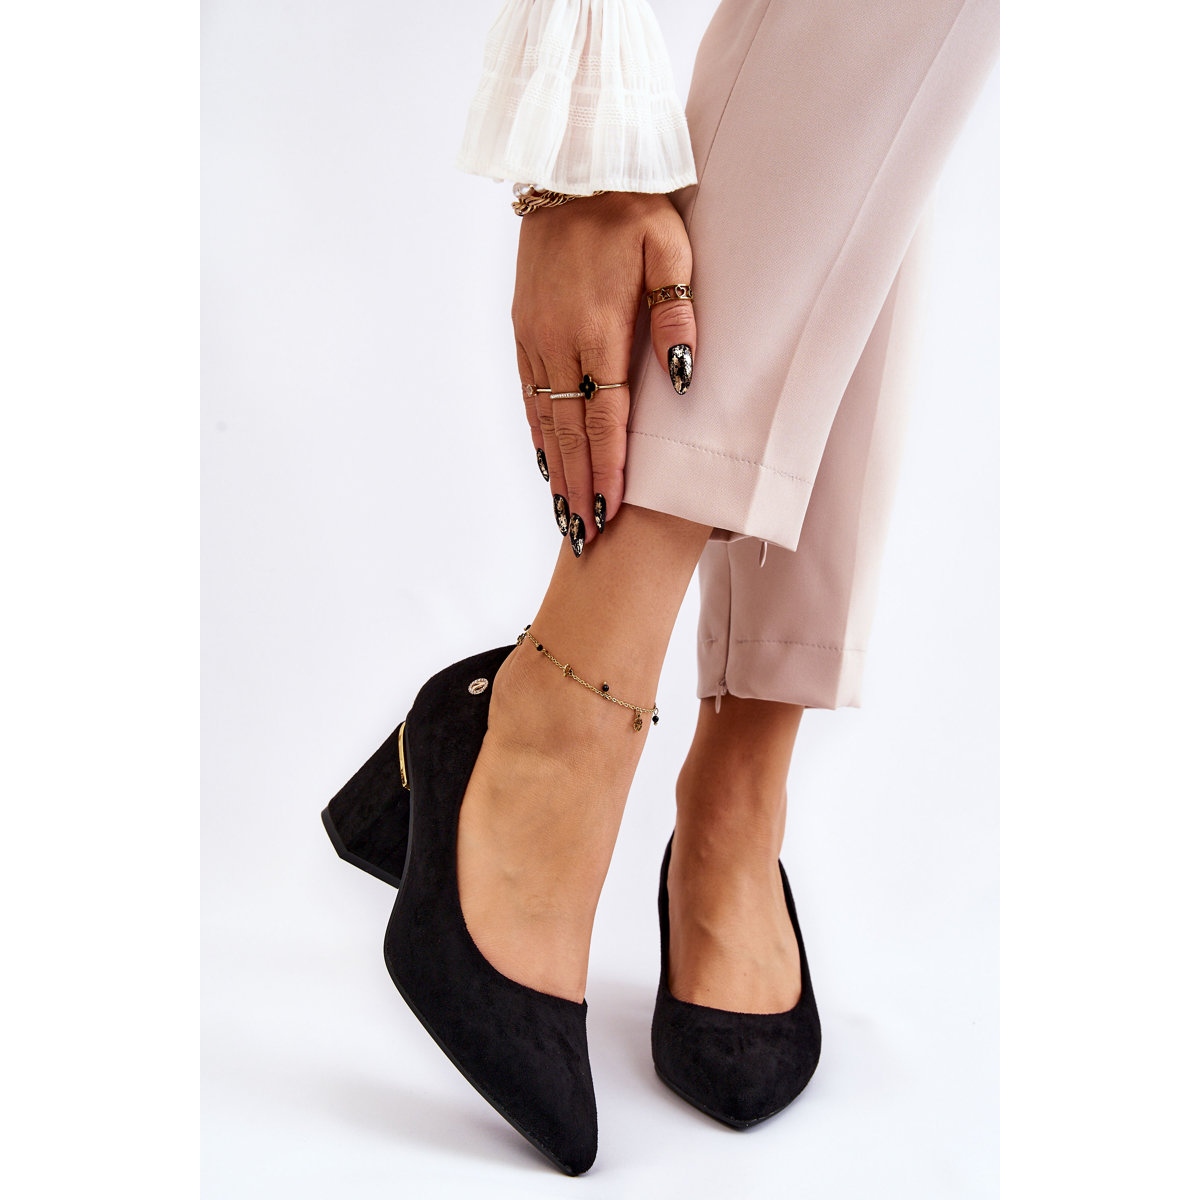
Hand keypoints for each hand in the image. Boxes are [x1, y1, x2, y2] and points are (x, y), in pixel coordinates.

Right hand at [513, 192, 695, 554]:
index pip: (604, 418)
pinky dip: (537, 432)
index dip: (608, 469)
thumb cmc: (633, 206)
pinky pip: (529, 391)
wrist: (573, 165)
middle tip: (581, 537)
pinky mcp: (523, 326)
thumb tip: (683, 377)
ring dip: (554, 469)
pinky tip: (544, 459)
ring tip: (562, 512)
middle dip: (577, 487)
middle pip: (568, 431)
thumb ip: (676, 314)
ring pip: (543, 418)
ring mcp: (534, 335)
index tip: (610, 513)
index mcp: (598, 328)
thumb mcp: (671, 248)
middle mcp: (558, 340)